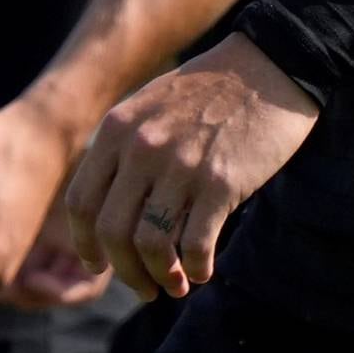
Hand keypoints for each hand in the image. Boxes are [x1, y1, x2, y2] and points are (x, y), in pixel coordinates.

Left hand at [60, 35, 315, 299]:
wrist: (272, 64)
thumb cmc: (213, 90)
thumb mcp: (151, 106)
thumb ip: (125, 148)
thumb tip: (112, 207)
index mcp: (116, 131)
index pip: (81, 204)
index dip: (87, 244)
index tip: (99, 264)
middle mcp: (141, 150)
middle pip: (112, 233)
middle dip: (125, 272)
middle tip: (143, 287)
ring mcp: (181, 166)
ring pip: (150, 245)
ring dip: (160, 276)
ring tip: (177, 285)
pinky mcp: (222, 182)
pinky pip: (195, 243)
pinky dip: (197, 267)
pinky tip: (205, 270)